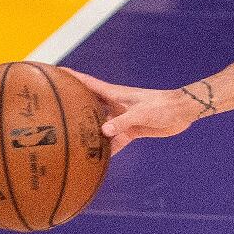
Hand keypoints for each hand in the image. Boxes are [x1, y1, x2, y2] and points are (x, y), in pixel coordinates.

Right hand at [63, 69, 199, 154]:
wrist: (182, 113)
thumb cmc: (162, 106)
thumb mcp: (141, 113)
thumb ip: (122, 122)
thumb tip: (102, 132)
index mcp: (114, 94)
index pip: (87, 83)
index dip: (69, 77)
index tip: (52, 73)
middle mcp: (114, 105)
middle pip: (88, 106)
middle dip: (72, 108)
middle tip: (51, 114)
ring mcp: (121, 118)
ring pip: (99, 126)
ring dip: (88, 133)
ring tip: (68, 143)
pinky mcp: (130, 131)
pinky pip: (114, 141)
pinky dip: (106, 149)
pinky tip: (96, 160)